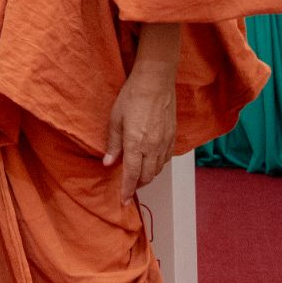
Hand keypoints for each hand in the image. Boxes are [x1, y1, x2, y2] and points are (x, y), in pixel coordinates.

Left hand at [104, 75, 175, 204]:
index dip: (127, 190)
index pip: (132, 175)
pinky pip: (166, 159)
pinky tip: (151, 161)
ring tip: (139, 175)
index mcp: (135, 144)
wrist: (155, 82)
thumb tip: (108, 163)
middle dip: (138, 185)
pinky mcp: (173, 136)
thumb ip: (113, 143)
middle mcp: (152, 147)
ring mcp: (165, 142)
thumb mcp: (115, 119)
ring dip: (148, 176)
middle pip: (147, 176)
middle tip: (129, 187)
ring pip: (158, 169)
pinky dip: (158, 165)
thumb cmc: (132, 97)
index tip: (123, 201)